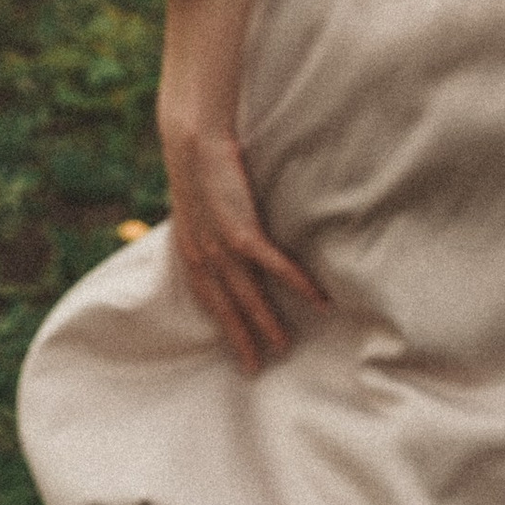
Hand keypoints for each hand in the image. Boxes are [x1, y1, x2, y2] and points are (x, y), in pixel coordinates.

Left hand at [157, 110, 326, 375]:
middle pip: (224, 306)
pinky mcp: (241, 228)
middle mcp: (201, 254)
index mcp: (189, 248)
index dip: (220, 322)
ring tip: (284, 345)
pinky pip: (272, 265)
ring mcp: (220, 244)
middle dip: (239, 337)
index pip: (205, 297)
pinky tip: (315, 299)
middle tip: (256, 367)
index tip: (234, 344)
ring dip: (265, 322)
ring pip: (247, 294)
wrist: (193, 137)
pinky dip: (294, 283)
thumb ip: (206, 223)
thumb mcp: (194, 201)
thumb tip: (222, 232)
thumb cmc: (197, 163)